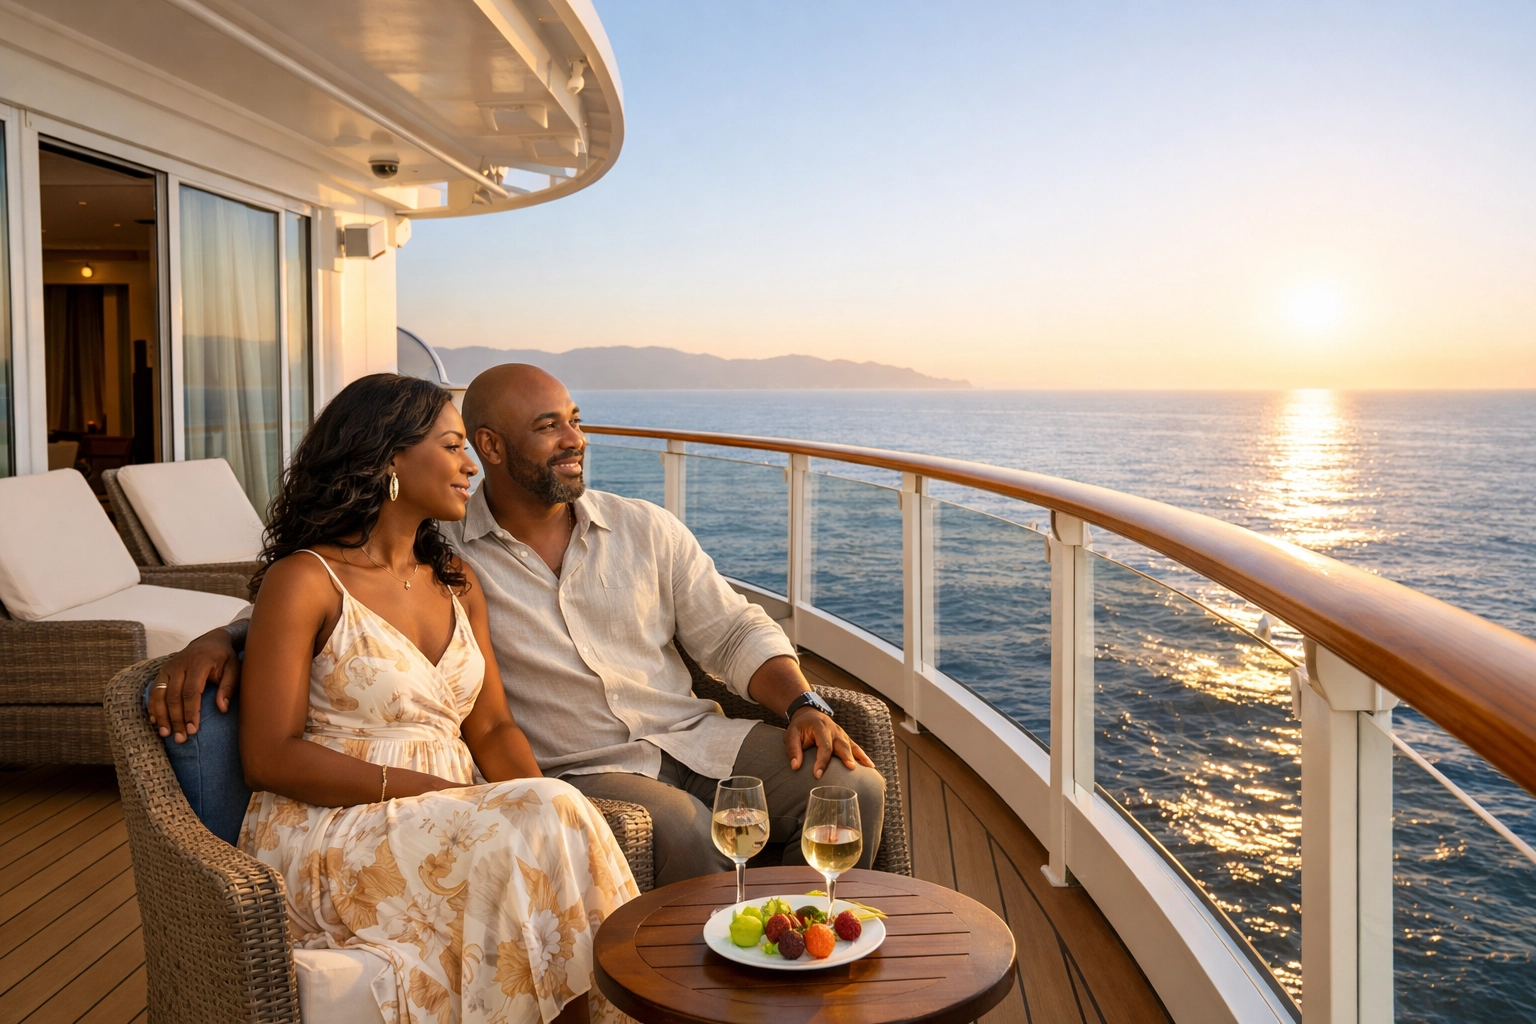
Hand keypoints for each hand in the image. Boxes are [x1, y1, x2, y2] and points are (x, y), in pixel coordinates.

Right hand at [147, 626, 241, 743]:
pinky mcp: (162, 672)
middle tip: (181, 738)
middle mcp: (179, 665)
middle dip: (176, 719)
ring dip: (162, 716)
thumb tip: (222, 709)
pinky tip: (156, 722)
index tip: (193, 730)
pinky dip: (154, 707)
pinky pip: (154, 691)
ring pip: (159, 695)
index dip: (190, 712)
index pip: (191, 691)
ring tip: (166, 734)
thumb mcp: (234, 668)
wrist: (210, 641)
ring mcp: (168, 668)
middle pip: (173, 696)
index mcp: (198, 663)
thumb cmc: (225, 658)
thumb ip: (229, 687)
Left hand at [784, 709, 874, 777]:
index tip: (817, 774)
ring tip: (867, 768)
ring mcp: (842, 734)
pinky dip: (863, 756)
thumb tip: (795, 767)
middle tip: (850, 768)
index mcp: (820, 728)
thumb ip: (793, 750)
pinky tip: (870, 766)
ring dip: (859, 757)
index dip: (821, 761)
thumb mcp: (791, 735)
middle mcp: (834, 730)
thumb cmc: (799, 726)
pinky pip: (856, 747)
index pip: (823, 746)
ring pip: (851, 746)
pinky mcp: (845, 738)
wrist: (808, 713)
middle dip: (846, 757)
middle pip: (841, 745)